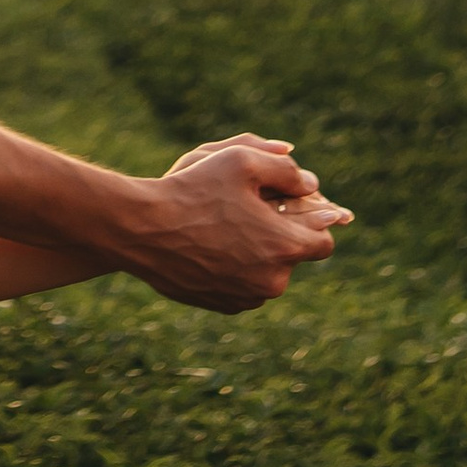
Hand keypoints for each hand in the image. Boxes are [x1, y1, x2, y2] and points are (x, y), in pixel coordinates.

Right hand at [124, 133, 346, 312]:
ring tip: (227, 228)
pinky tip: (212, 246)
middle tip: (252, 212)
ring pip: (269, 273)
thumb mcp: (241, 160)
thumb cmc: (193, 189)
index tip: (296, 208)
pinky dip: (237, 269)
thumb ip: (285, 169)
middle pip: (294, 257)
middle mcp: (273, 279)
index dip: (314, 221)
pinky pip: (244, 286)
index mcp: (285, 245)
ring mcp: (248, 297)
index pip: (324, 240)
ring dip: (258, 253)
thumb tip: (311, 185)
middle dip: (280, 235)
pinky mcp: (225, 305)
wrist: (142, 229)